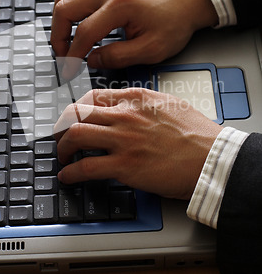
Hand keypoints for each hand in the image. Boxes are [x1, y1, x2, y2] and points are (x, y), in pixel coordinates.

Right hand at [51, 0, 217, 77]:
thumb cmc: (176, 20)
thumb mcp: (151, 49)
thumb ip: (118, 57)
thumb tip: (91, 60)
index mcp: (121, 4)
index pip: (83, 33)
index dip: (72, 56)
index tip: (69, 70)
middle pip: (64, 8)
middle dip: (58, 36)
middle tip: (64, 55)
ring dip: (61, 20)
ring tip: (67, 40)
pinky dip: (71, 9)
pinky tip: (78, 25)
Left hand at [55, 88, 221, 200]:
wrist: (212, 158)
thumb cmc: (197, 134)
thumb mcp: (169, 104)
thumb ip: (144, 103)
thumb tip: (128, 107)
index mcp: (136, 98)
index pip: (93, 96)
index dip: (77, 108)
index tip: (73, 117)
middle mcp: (125, 115)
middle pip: (77, 113)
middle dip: (63, 126)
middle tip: (61, 136)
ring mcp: (123, 140)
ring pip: (75, 135)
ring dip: (63, 147)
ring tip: (62, 156)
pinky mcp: (125, 166)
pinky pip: (86, 167)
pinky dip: (71, 172)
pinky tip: (68, 176)